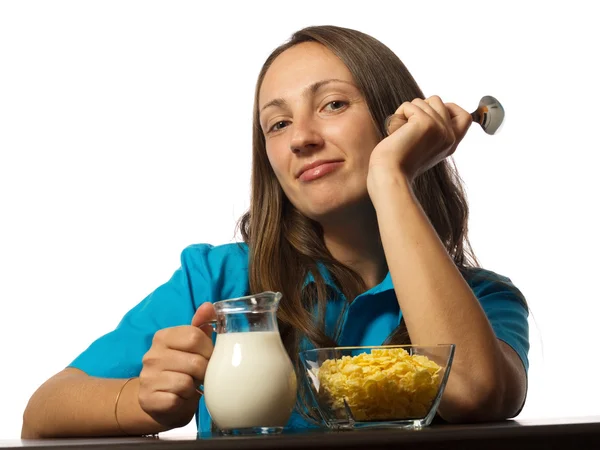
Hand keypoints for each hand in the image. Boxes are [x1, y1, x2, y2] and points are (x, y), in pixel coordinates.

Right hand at [138, 302, 215, 428]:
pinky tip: (180, 398)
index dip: (208, 350)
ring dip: (194, 388)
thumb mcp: (189, 346)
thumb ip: (199, 325)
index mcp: (163, 337)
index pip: (195, 336)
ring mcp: (148, 378)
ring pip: (187, 383)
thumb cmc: (180, 369)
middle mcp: (152, 355)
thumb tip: (208, 306)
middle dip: (204, 371)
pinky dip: (184, 402)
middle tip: (200, 375)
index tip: (208, 357)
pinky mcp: (148, 399)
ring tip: (189, 387)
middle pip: (195, 362)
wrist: (157, 400)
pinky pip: (177, 400)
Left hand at [367, 96, 471, 193]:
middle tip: (408, 127)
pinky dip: (398, 115)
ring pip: (423, 101)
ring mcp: (440, 129)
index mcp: (451, 144)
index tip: (429, 116)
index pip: (465, 116)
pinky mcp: (427, 124)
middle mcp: (450, 137)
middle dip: (419, 107)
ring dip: (407, 113)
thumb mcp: (424, 146)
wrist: (390, 175)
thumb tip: (430, 104)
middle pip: (438, 101)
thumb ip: (433, 130)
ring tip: (400, 132)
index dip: (448, 108)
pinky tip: (395, 132)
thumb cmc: (399, 162)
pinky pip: (409, 105)